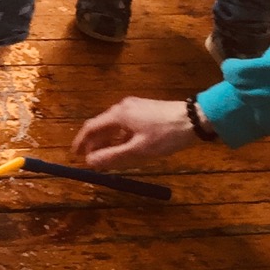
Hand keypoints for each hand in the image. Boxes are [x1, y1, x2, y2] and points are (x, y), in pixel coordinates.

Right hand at [72, 95, 196, 167]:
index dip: (80, 142)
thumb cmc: (165, 135)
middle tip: (92, 160)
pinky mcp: (144, 110)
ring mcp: (134, 107)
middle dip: (94, 143)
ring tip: (108, 159)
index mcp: (118, 114)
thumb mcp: (138, 150)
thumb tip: (90, 162)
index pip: (90, 127)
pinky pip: (124, 125)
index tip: (74, 155)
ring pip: (113, 126)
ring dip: (108, 142)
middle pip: (101, 126)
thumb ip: (112, 156)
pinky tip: (125, 148)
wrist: (194, 118)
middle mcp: (122, 107)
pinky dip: (119, 137)